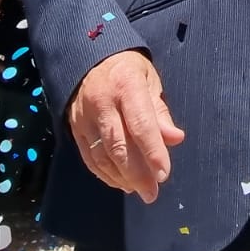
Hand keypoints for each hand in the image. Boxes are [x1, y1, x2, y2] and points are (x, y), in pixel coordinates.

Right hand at [67, 50, 184, 203]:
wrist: (87, 57)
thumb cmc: (127, 70)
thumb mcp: (150, 80)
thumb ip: (160, 112)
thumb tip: (175, 139)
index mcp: (126, 85)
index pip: (141, 124)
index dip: (153, 152)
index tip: (163, 174)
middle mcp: (102, 102)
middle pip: (119, 145)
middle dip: (137, 173)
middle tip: (151, 193)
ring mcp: (84, 116)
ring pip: (102, 155)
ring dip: (121, 177)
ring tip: (138, 189)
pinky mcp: (74, 128)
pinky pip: (89, 157)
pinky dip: (104, 174)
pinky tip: (120, 182)